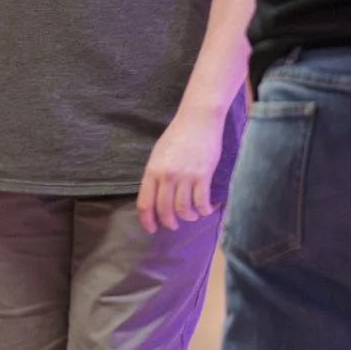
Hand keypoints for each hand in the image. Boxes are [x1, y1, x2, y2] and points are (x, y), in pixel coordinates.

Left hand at [138, 105, 224, 234]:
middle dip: (169, 222)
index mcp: (152, 171)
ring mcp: (185, 176)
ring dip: (188, 217)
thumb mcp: (158, 155)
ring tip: (192, 216)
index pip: (145, 203)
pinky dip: (204, 210)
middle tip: (174, 226)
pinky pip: (201, 201)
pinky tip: (206, 210)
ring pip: (183, 209)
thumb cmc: (177, 136)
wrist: (198, 120)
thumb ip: (155, 176)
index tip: (151, 229)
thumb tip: (156, 197)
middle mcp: (166, 176)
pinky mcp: (203, 175)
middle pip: (164, 210)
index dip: (147, 220)